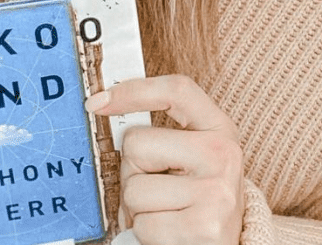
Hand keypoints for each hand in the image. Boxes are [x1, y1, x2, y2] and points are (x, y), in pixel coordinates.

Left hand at [85, 74, 244, 244]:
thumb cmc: (199, 199)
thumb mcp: (195, 157)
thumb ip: (164, 135)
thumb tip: (104, 106)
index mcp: (220, 128)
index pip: (177, 91)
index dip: (134, 91)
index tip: (99, 101)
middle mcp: (222, 154)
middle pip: (137, 145)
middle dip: (132, 172)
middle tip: (156, 188)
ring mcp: (215, 191)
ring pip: (133, 190)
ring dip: (137, 208)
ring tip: (164, 212)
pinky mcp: (203, 227)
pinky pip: (143, 224)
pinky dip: (145, 233)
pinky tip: (167, 232)